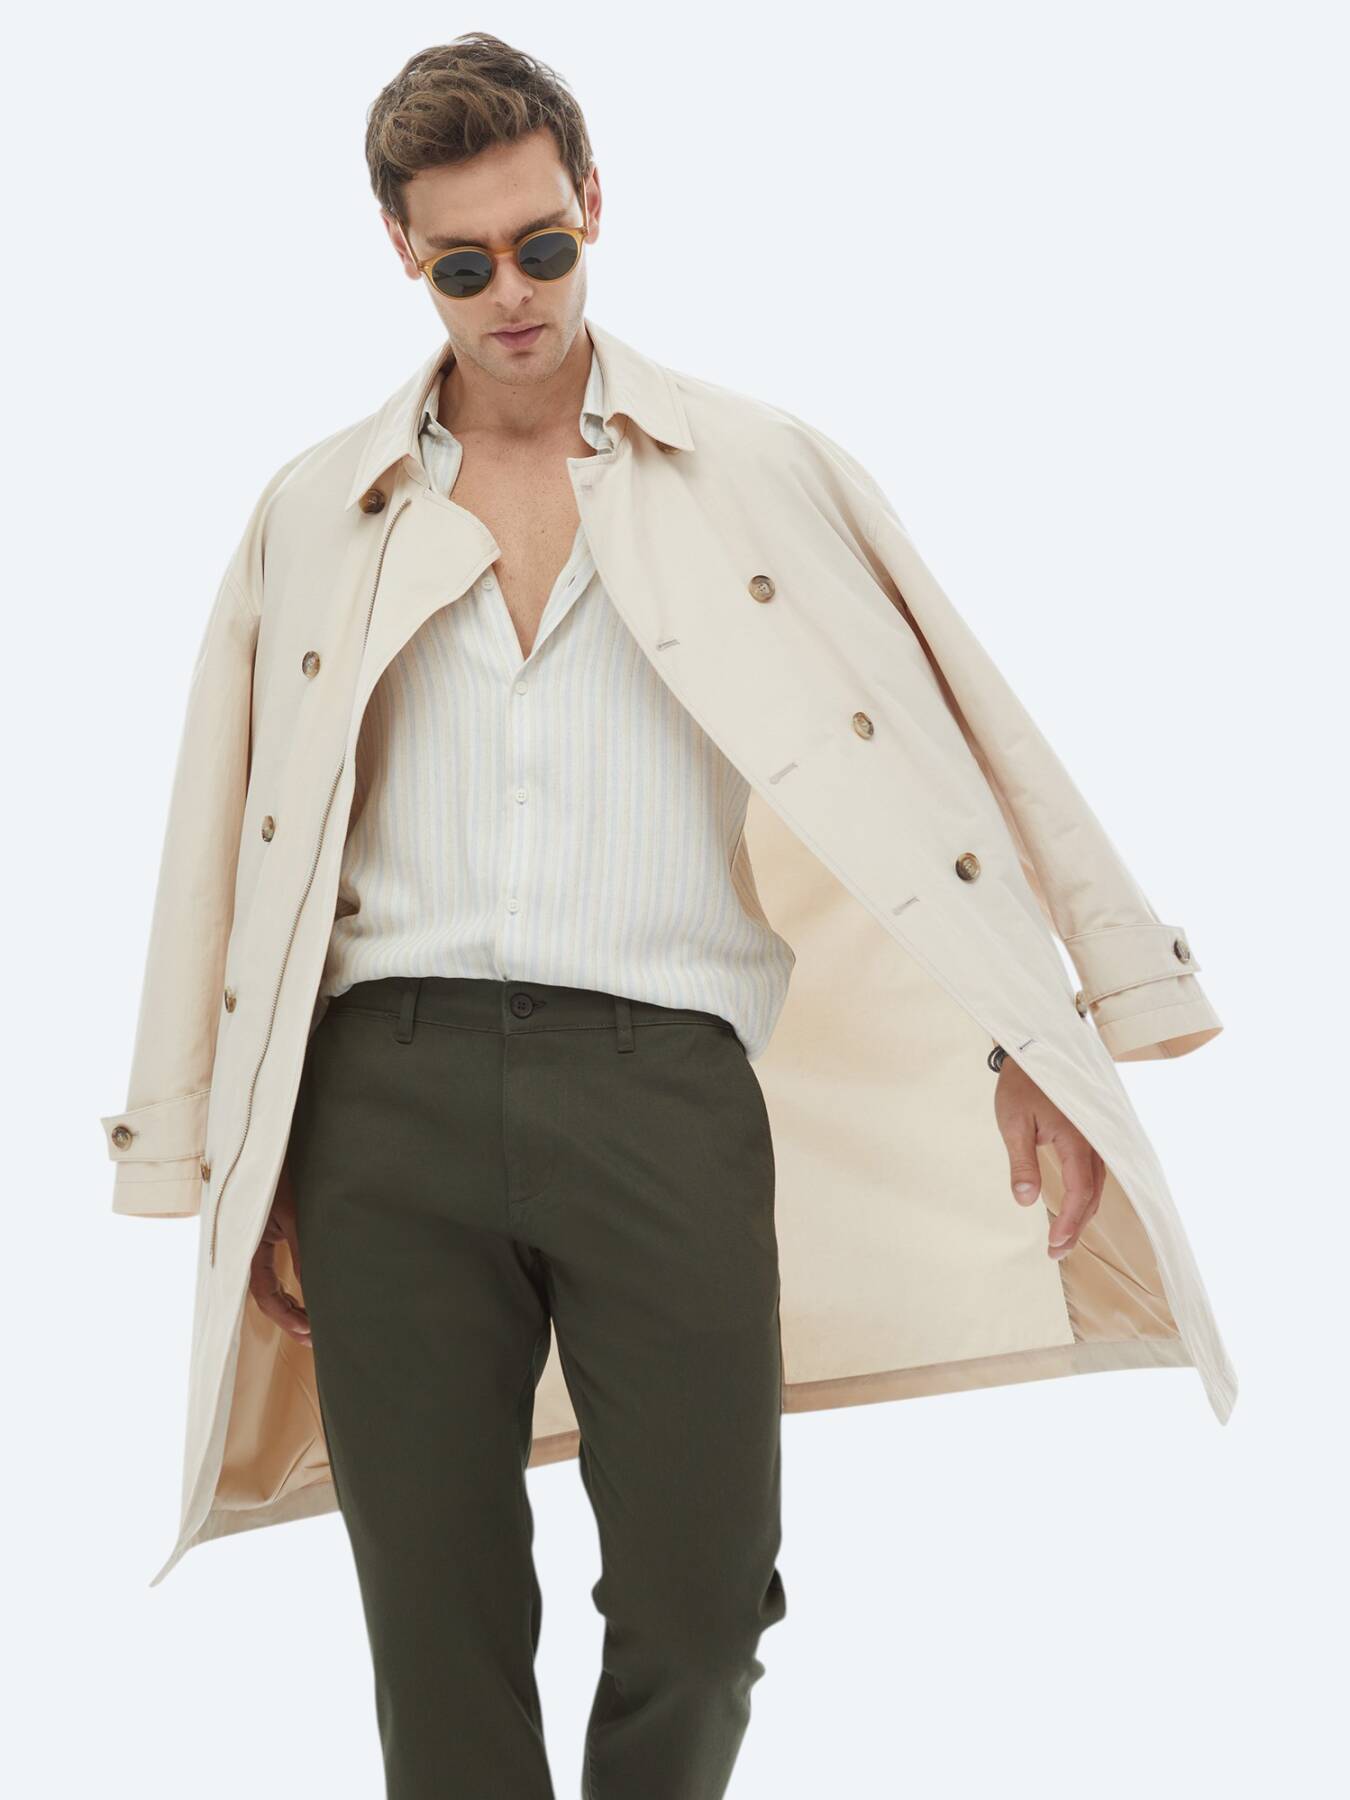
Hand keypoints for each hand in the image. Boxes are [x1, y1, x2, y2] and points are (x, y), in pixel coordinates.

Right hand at [248, 1157, 311, 1344]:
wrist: (274, 1142)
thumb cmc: (279, 1174)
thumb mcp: (293, 1214)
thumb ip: (303, 1250)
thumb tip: (316, 1289)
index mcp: (248, 1245)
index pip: (263, 1292)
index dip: (284, 1315)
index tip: (308, 1329)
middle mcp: (250, 1246)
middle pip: (266, 1293)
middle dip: (289, 1316)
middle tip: (315, 1336)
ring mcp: (261, 1238)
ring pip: (272, 1281)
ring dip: (292, 1302)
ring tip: (315, 1321)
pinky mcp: (273, 1228)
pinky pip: (278, 1264)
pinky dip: (293, 1281)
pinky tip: (309, 1290)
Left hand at [993, 1056, 1104, 1258]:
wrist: (1036, 1048)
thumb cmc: (1022, 1084)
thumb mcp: (1012, 1123)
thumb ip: (1022, 1162)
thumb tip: (1026, 1201)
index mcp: (1076, 1137)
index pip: (1079, 1190)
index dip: (1069, 1221)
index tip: (1054, 1244)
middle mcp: (1094, 1140)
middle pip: (1092, 1194)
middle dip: (1076, 1226)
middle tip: (1055, 1252)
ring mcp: (1096, 1138)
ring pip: (1097, 1186)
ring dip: (1082, 1214)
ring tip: (1062, 1240)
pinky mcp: (1093, 1136)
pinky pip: (1096, 1173)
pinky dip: (1086, 1196)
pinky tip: (1073, 1210)